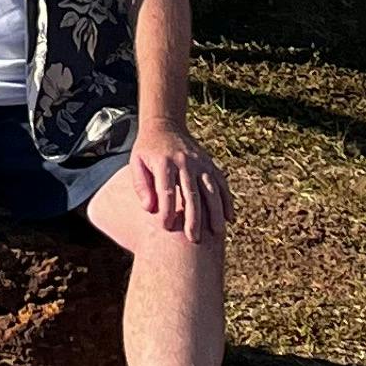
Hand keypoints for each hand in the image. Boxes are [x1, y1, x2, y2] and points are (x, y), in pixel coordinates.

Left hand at [121, 125, 232, 244]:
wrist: (165, 126)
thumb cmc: (148, 150)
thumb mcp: (136, 162)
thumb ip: (141, 185)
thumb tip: (149, 208)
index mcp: (164, 162)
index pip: (166, 189)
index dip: (167, 209)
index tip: (166, 227)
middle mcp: (184, 162)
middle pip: (191, 193)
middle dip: (193, 217)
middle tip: (194, 239)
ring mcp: (200, 163)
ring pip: (211, 190)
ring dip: (215, 212)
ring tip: (217, 233)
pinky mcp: (210, 164)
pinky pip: (222, 184)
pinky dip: (227, 201)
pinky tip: (230, 218)